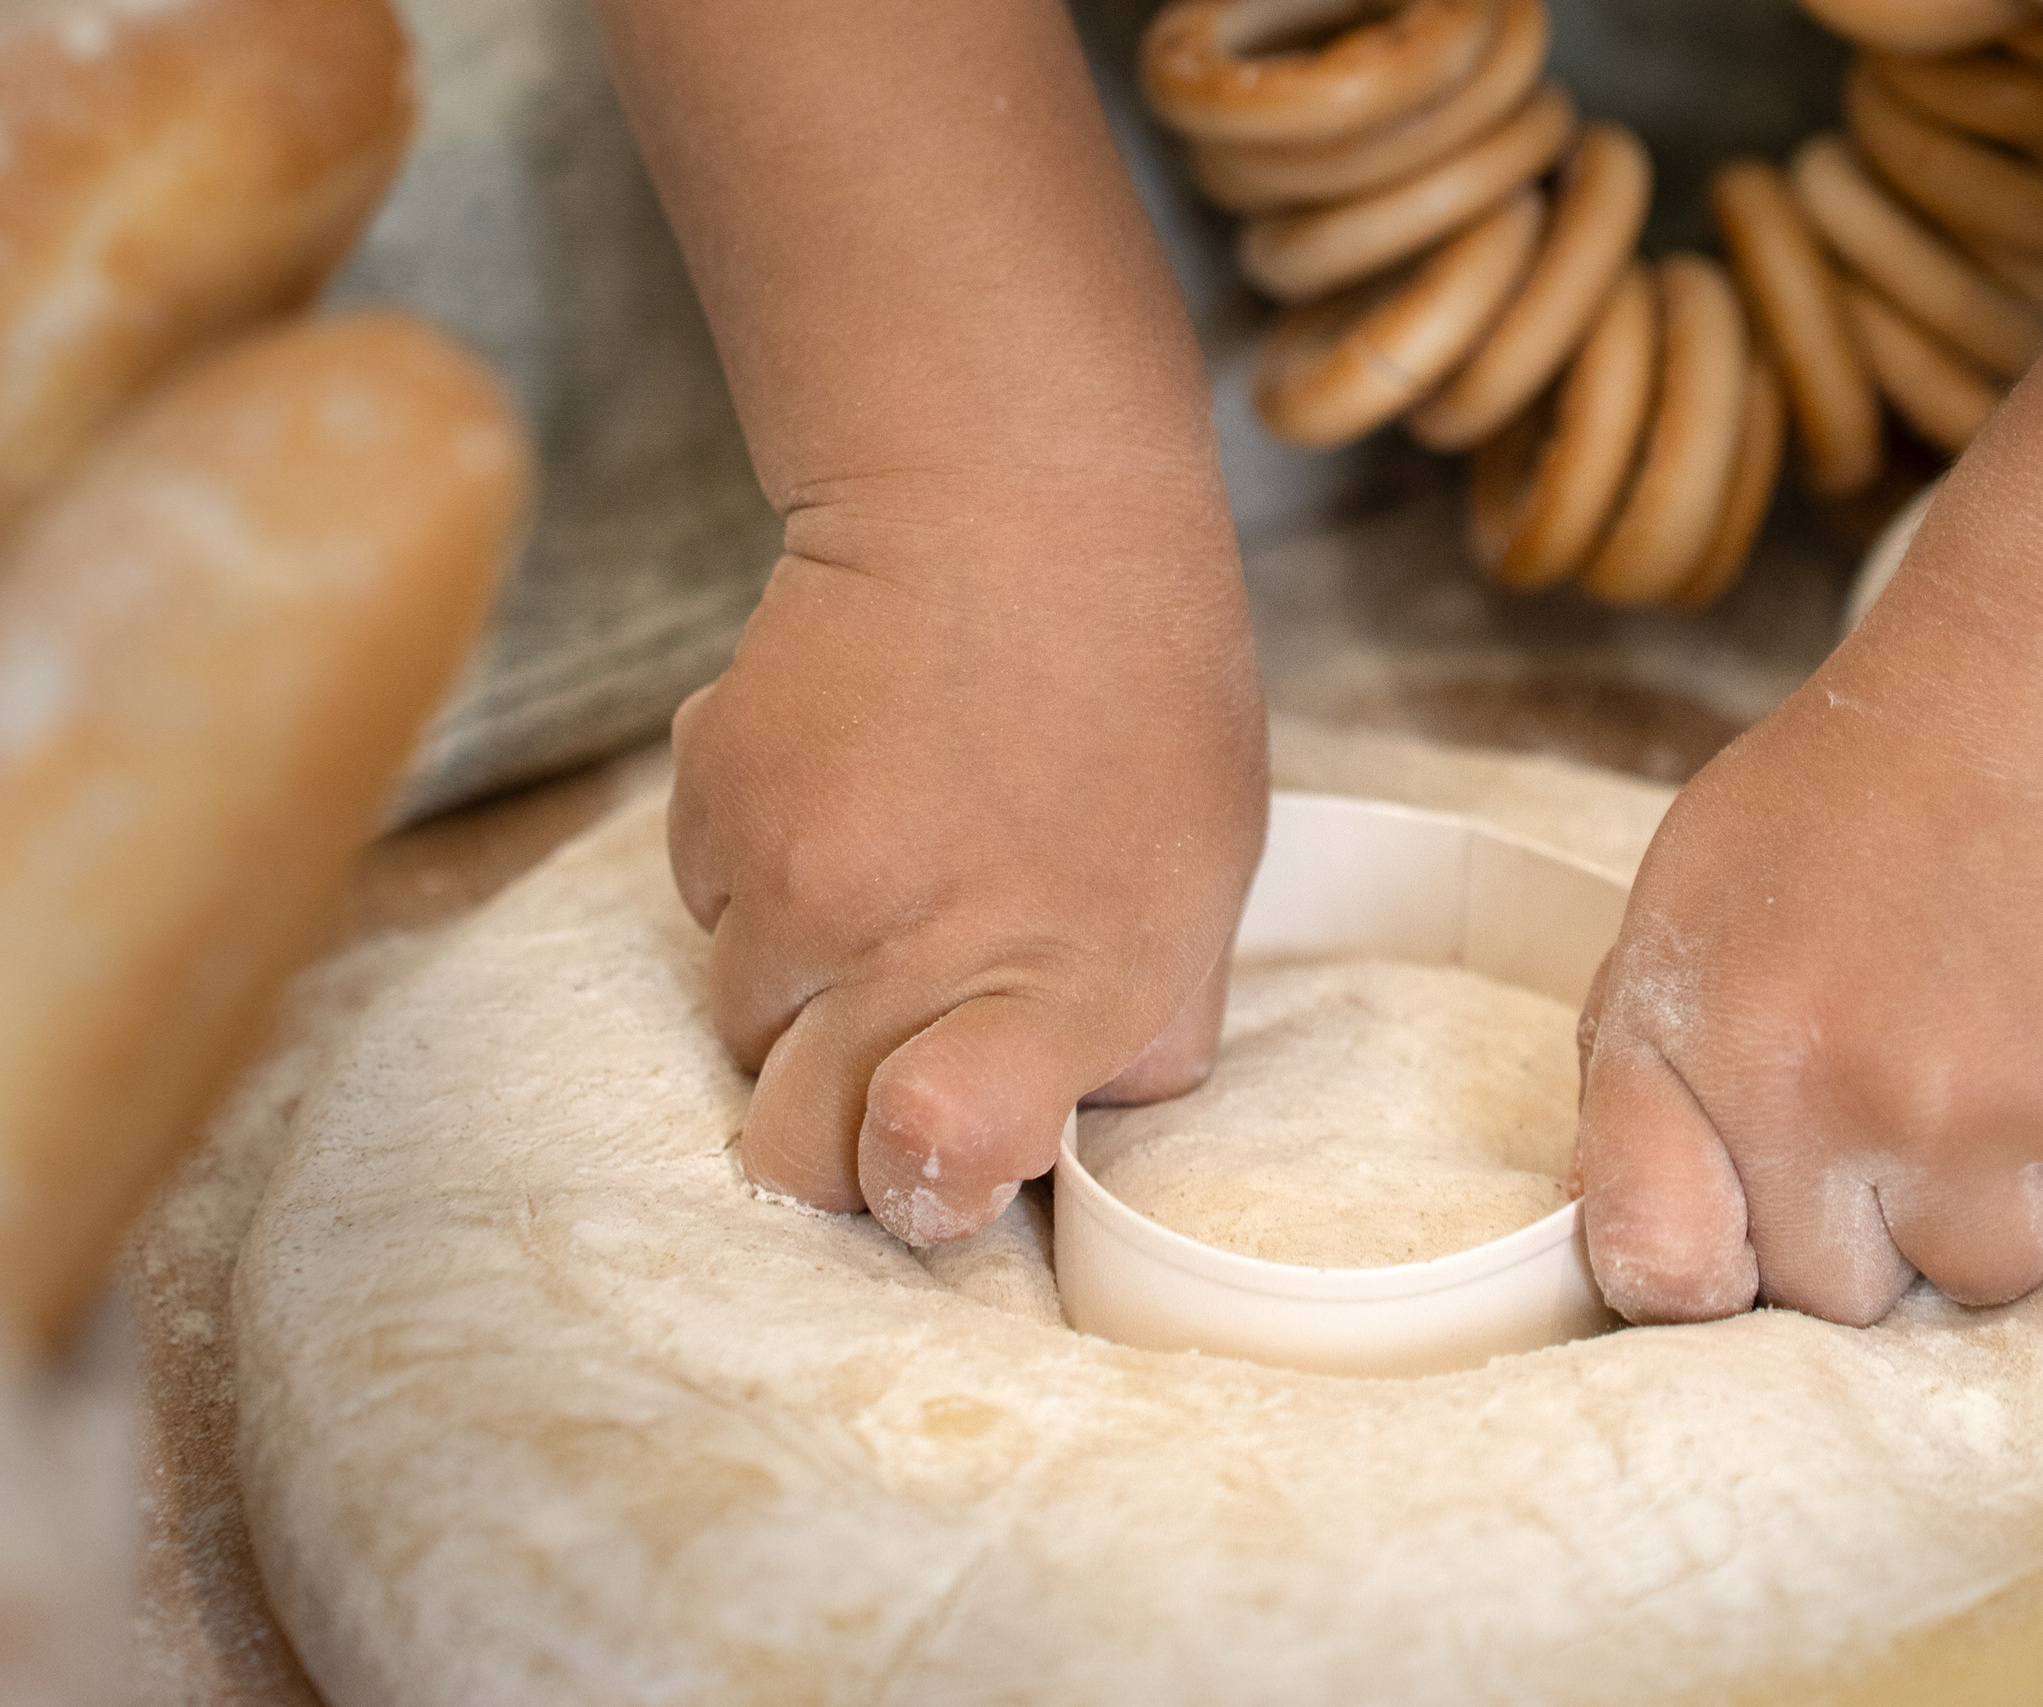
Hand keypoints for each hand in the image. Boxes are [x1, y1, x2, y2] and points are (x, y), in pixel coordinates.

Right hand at [669, 469, 1265, 1243]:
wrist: (1015, 501)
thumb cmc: (1140, 692)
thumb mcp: (1202, 883)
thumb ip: (1134, 1031)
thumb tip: (1051, 1132)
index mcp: (1070, 973)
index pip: (936, 1150)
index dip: (921, 1192)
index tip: (935, 1164)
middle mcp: (915, 936)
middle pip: (794, 1151)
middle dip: (838, 1131)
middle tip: (903, 1039)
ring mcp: (797, 871)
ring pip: (741, 1031)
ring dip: (803, 995)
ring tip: (888, 880)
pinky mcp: (712, 798)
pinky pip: (706, 910)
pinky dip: (757, 886)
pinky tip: (841, 799)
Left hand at [1573, 628, 2042, 1324]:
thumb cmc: (1870, 777)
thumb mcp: (1691, 892)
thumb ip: (1649, 1062)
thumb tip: (1650, 1231)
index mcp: (1685, 1040)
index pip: (1656, 1270)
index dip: (1716, 1276)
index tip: (1761, 1241)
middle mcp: (1810, 1095)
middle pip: (1837, 1296)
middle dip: (1879, 1218)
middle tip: (1922, 1078)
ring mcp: (1968, 1114)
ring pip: (1989, 1276)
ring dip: (2015, 1191)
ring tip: (2015, 1041)